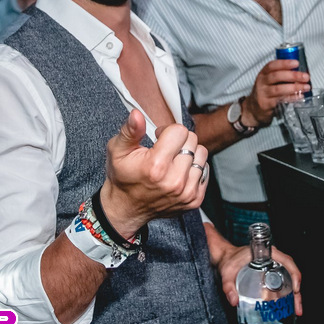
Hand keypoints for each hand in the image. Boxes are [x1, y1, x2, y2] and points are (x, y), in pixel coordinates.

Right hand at [99, 110, 208, 238]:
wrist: (126, 208)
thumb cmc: (123, 177)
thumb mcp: (117, 150)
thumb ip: (130, 131)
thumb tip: (137, 115)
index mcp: (156, 166)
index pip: (180, 131)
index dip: (167, 131)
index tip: (158, 139)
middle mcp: (174, 181)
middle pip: (193, 140)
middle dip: (179, 141)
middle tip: (165, 151)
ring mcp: (186, 192)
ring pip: (202, 154)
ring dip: (189, 154)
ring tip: (173, 161)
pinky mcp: (195, 200)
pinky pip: (205, 171)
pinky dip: (194, 168)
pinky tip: (179, 173)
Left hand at [216, 241, 302, 315]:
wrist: (225, 258)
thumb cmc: (228, 260)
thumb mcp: (227, 273)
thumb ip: (228, 287)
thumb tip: (234, 301)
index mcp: (268, 253)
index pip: (288, 262)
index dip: (295, 276)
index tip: (296, 290)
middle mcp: (273, 259)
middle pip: (291, 274)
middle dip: (297, 292)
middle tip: (297, 309)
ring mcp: (273, 267)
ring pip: (289, 280)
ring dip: (294, 296)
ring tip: (295, 311)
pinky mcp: (270, 274)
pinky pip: (282, 283)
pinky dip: (287, 295)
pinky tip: (286, 307)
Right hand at [244, 60, 310, 126]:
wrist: (254, 109)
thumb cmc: (266, 92)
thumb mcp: (269, 81)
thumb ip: (281, 75)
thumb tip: (301, 72)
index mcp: (263, 73)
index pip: (272, 65)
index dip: (284, 63)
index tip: (296, 63)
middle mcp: (262, 82)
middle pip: (276, 76)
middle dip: (293, 75)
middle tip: (305, 77)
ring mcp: (263, 94)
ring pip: (279, 89)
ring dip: (294, 87)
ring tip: (306, 87)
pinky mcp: (266, 104)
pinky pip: (281, 100)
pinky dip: (292, 98)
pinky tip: (300, 96)